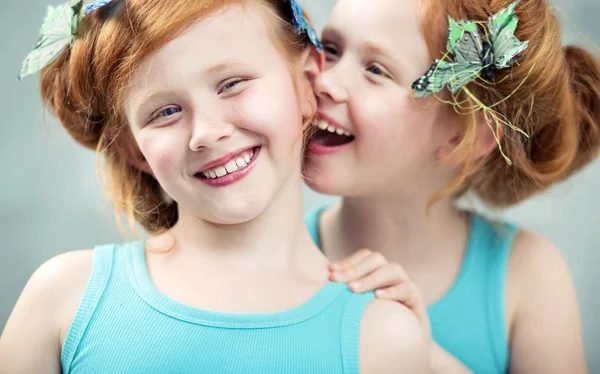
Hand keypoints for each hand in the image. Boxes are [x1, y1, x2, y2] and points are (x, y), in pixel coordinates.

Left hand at [330, 249, 472, 373]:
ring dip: (371, 277)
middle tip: (337, 281)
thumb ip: (346, 292)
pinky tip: (378, 297)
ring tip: (353, 288)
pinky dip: (393, 291)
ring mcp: (405, 284)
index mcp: (377, 271)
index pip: (364, 257)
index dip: (347, 261)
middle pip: (376, 259)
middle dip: (354, 269)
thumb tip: (322, 283)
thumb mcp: (360, 304)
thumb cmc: (377, 319)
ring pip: (393, 270)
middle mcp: (392, 274)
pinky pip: (408, 289)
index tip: (330, 272)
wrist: (405, 340)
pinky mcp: (416, 299)